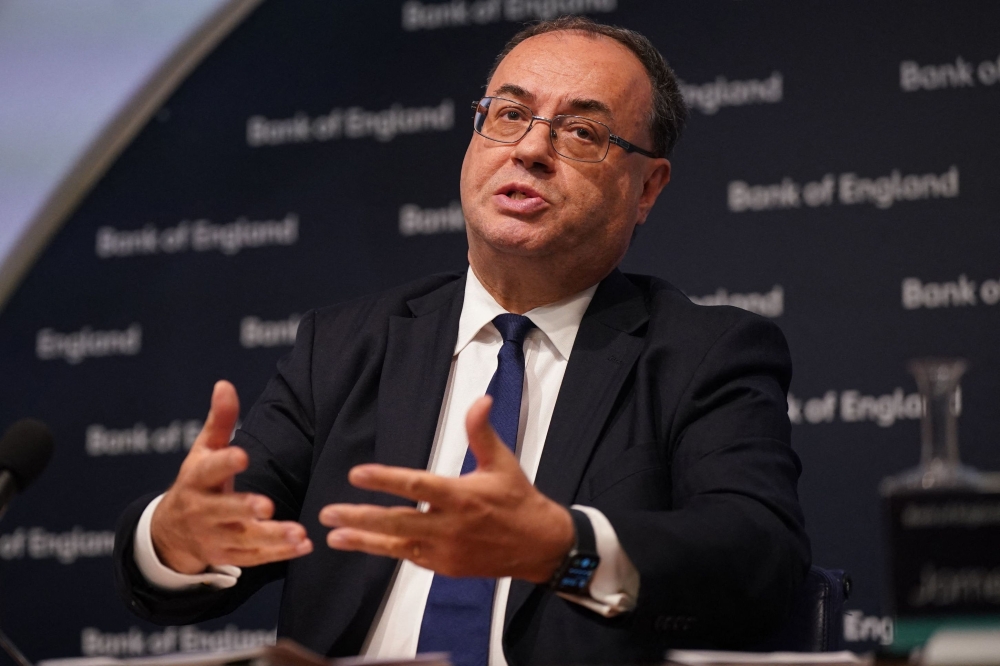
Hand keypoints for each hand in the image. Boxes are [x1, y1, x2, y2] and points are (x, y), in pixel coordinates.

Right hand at [150, 380, 312, 573]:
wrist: (170, 533)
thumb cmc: (197, 481)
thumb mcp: (203, 450)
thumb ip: (219, 421)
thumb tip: (225, 384)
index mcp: (197, 479)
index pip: (209, 470)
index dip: (225, 462)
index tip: (242, 454)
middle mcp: (203, 510)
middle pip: (224, 511)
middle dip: (244, 509)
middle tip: (267, 506)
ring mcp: (215, 536)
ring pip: (243, 539)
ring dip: (271, 538)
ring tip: (299, 534)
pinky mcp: (228, 555)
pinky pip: (255, 557)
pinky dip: (279, 554)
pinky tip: (305, 546)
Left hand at [319, 396, 573, 582]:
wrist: (539, 546)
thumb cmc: (518, 499)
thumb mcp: (502, 462)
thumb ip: (482, 432)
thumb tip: (480, 399)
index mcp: (462, 497)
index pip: (417, 486)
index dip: (386, 480)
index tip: (357, 474)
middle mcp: (450, 526)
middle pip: (398, 521)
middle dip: (361, 517)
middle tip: (328, 512)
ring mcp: (446, 550)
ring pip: (397, 545)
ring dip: (364, 540)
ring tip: (334, 536)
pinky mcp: (445, 566)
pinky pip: (410, 557)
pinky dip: (386, 550)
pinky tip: (363, 543)